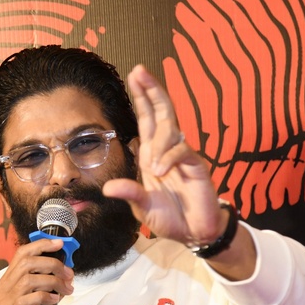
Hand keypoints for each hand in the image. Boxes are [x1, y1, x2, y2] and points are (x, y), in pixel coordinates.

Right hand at [0, 239, 73, 304]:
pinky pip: (29, 299)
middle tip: (69, 274)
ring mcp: (5, 302)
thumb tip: (63, 276)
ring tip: (66, 290)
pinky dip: (45, 296)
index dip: (41, 245)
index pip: (21, 254)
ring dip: (53, 281)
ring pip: (30, 279)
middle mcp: (4, 289)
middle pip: (28, 263)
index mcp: (7, 283)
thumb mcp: (30, 304)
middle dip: (53, 264)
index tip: (60, 244)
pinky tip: (55, 300)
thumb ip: (41, 289)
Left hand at [103, 65, 226, 245]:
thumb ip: (129, 194)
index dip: (142, 98)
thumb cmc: (169, 218)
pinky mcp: (196, 165)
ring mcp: (182, 156)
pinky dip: (169, 158)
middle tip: (139, 70)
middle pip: (161, 113)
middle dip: (150, 91)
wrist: (194, 233)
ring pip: (170, 130)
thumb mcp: (143, 208)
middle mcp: (166, 150)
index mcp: (151, 155)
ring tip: (152, 167)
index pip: (146, 120)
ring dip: (158, 143)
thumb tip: (108, 188)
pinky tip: (161, 171)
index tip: (135, 75)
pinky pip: (182, 151)